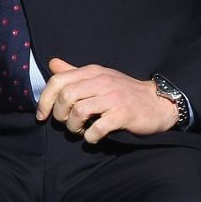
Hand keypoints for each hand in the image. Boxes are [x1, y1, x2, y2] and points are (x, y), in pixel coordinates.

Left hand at [37, 58, 178, 142]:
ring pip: (79, 111)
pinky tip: (93, 137)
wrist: (157, 103)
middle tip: (66, 124)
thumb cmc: (125, 93)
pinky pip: (97, 127)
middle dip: (60, 115)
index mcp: (93, 72)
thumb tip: (52, 64)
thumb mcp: (100, 77)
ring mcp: (113, 97)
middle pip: (66, 96)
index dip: (45, 99)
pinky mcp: (123, 114)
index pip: (58, 80)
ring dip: (73, 127)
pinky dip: (90, 136)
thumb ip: (75, 72)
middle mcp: (102, 81)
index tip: (43, 115)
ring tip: (80, 130)